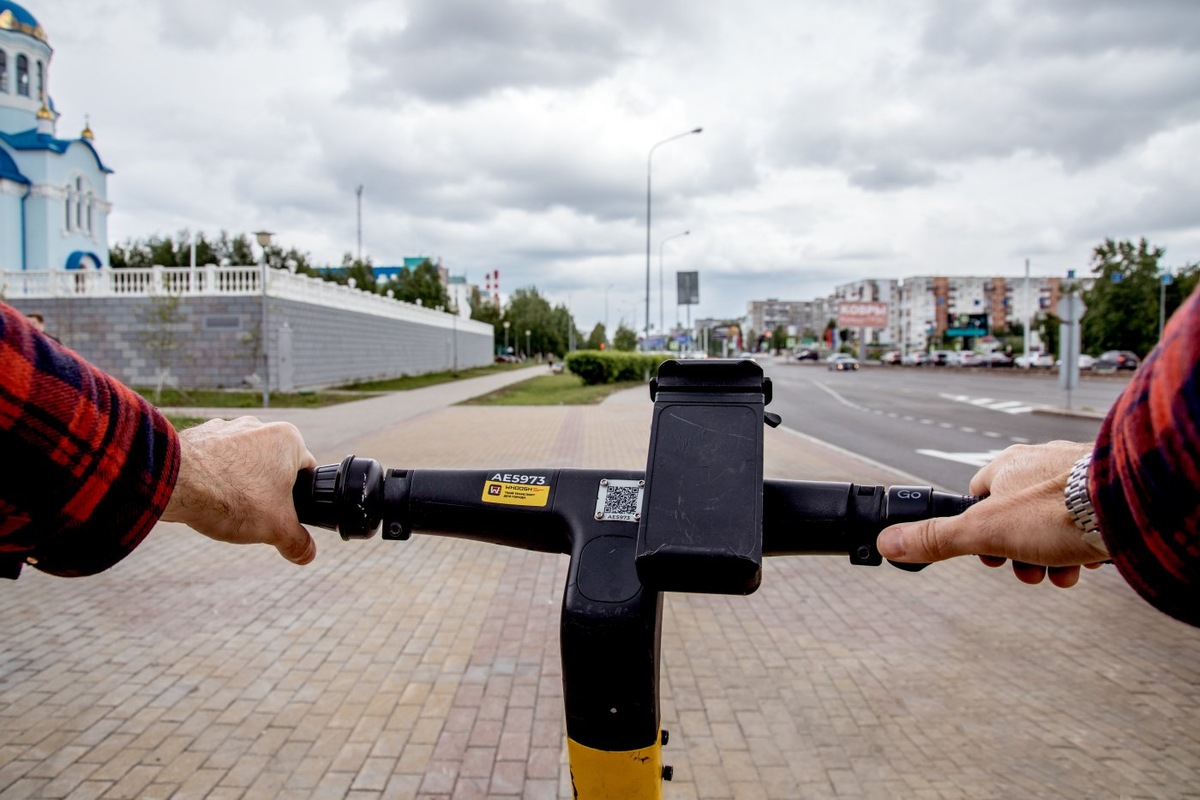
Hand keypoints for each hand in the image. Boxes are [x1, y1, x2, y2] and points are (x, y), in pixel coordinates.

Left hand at [161, 417, 317, 564]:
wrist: (175, 482)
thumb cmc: (232, 498)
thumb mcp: (276, 528)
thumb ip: (297, 543)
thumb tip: (307, 554)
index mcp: (288, 439)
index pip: (306, 471)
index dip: (298, 498)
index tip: (282, 514)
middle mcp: (259, 425)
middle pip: (272, 467)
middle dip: (265, 491)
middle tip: (254, 515)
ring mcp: (226, 427)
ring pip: (242, 462)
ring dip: (238, 483)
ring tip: (225, 507)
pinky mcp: (198, 435)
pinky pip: (213, 459)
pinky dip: (212, 476)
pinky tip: (204, 497)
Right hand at [877, 441, 1109, 587]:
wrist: (1129, 506)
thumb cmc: (1057, 510)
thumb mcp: (985, 532)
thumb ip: (937, 538)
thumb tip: (889, 542)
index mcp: (1006, 466)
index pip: (977, 496)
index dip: (977, 532)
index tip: (987, 556)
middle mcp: (1041, 464)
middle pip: (1016, 514)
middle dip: (1017, 551)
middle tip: (1024, 571)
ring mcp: (1076, 475)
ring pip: (1053, 522)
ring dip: (1050, 555)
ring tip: (1057, 573)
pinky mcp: (1108, 492)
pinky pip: (1087, 522)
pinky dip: (1082, 547)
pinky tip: (1086, 563)